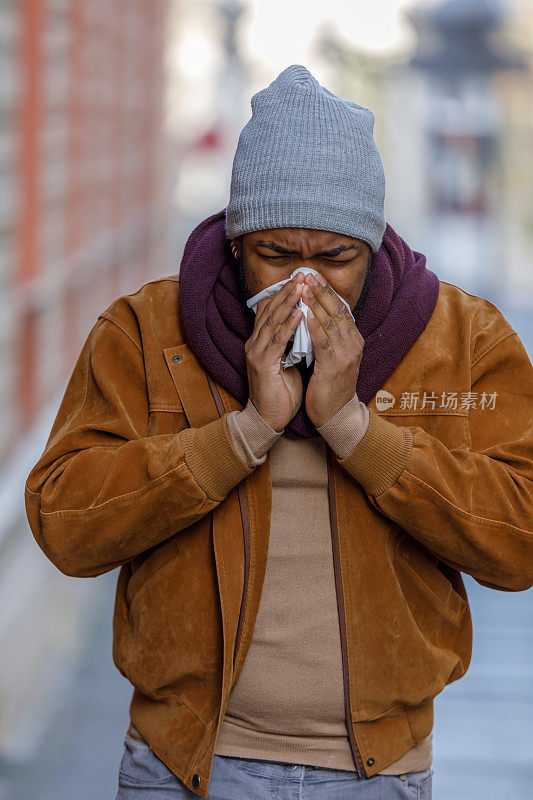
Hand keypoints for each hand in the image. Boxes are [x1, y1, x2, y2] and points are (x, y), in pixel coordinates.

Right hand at [244, 272, 305, 431]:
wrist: (269, 419)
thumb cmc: (281, 392)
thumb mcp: (287, 362)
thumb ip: (290, 344)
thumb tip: (305, 327)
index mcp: (260, 342)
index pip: (270, 311)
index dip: (284, 294)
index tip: (300, 279)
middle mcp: (254, 343)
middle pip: (269, 310)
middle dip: (286, 292)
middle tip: (302, 275)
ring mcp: (256, 353)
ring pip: (272, 321)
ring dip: (288, 302)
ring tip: (301, 287)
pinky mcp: (262, 364)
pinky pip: (277, 340)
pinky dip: (289, 325)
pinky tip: (300, 313)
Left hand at [302, 273, 363, 427]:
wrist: (336, 414)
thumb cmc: (331, 385)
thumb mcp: (334, 356)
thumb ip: (330, 336)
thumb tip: (317, 315)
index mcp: (354, 340)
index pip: (341, 309)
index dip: (328, 292)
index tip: (315, 276)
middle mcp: (353, 344)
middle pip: (337, 311)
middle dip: (322, 291)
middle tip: (309, 274)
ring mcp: (346, 354)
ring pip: (330, 322)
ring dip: (315, 303)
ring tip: (303, 288)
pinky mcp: (334, 366)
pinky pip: (322, 341)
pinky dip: (313, 325)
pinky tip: (304, 314)